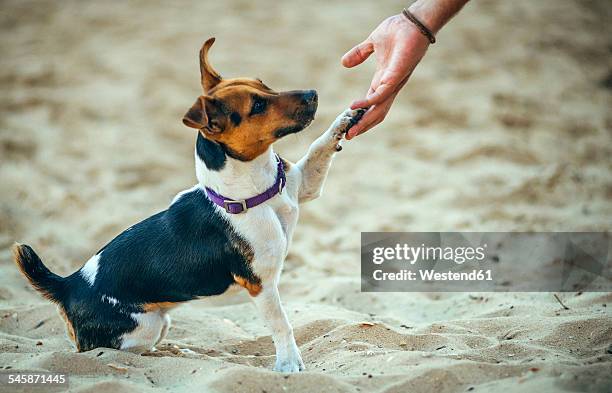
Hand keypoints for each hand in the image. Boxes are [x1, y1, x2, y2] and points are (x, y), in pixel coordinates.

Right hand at [342, 14, 430, 138]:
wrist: (412, 21)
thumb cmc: (397, 30)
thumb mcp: (372, 43)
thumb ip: (359, 53)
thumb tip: (344, 63)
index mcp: (382, 80)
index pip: (370, 104)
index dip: (360, 115)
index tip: (347, 124)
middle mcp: (388, 86)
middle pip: (376, 113)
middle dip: (362, 126)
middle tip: (348, 136)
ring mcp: (393, 83)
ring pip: (379, 110)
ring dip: (365, 122)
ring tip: (351, 131)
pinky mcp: (395, 77)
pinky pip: (380, 95)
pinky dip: (367, 104)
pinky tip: (354, 107)